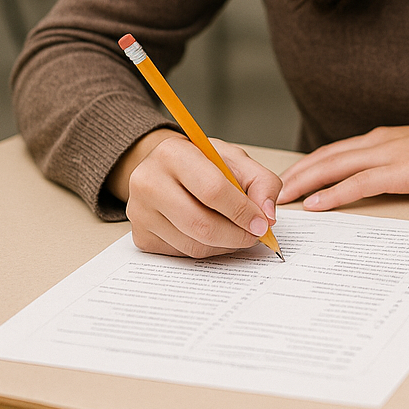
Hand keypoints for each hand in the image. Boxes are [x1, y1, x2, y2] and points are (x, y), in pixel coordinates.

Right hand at [108, 129, 283, 258]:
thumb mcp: (234, 159)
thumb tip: (268, 216)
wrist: (165, 167)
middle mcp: (148, 182)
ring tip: (238, 233)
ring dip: (224, 245)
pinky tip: (214, 234)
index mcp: (173, 153)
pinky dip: (206, 249)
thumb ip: (261, 182)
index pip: (213, 190)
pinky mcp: (140, 235)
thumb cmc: (201, 161)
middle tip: (255, 235)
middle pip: (201, 224)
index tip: (262, 223)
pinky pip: (182, 254)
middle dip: (236, 235)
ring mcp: (140, 212)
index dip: (242, 211)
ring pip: (193, 244)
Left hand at [276, 116, 408, 210]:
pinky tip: (316, 206)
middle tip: (268, 192)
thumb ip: (399, 164)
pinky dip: (333, 194)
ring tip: (280, 199)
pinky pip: (358, 184)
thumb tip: (382, 183)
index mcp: (385, 138)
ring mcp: (390, 154)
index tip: (288, 181)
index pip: (336, 151)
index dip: (309, 166)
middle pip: (326, 157)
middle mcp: (381, 142)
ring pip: (334, 167)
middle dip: (296, 175)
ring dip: (304, 184)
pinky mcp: (402, 171)